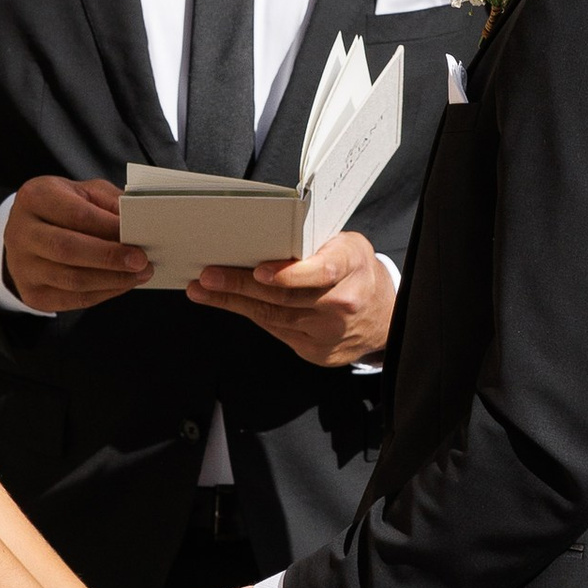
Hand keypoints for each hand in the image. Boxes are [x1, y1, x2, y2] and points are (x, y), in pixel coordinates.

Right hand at [5, 175, 149, 313]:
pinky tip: (122, 284)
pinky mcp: (33, 294)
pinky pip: (73, 299)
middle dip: (109, 256)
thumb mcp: (84, 192)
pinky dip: (104, 293)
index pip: (75, 214)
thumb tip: (137, 222)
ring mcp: (23, 266)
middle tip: (141, 260)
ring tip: (139, 274)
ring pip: (72, 279)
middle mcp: (21, 232)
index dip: (108, 226)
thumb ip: (109, 202)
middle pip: (68, 249)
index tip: (138, 232)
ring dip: (112, 279)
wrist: (28, 232)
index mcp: (34, 198)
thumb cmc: (62, 208)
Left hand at [188, 227, 393, 366]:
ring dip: (233, 302)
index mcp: (353, 266)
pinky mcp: (317, 351)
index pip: (323, 271)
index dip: (289, 274)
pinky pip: (276, 330)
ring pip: (274, 316)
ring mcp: (330, 332)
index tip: (259, 272)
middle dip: (241, 285)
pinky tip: (227, 303)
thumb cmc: (357, 271)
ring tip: (203, 289)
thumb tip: (264, 235)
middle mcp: (344, 302)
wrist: (384, 317)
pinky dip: (250, 314)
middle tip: (209, 275)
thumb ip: (315, 243)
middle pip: (286, 297)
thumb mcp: (347, 245)